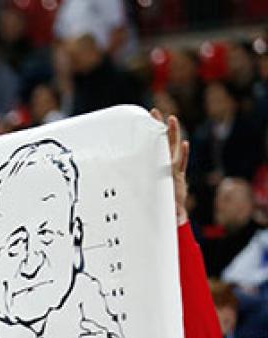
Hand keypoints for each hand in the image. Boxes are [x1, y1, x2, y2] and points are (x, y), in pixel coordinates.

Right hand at [150, 108, 188, 225]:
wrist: (174, 209)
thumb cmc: (171, 209)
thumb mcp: (174, 211)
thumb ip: (178, 215)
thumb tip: (180, 221)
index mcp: (174, 176)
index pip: (179, 162)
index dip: (183, 153)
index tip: (184, 143)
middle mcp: (172, 166)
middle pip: (171, 146)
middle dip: (169, 132)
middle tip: (166, 117)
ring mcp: (168, 163)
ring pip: (166, 143)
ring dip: (163, 129)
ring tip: (158, 115)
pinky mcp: (163, 164)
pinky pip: (160, 149)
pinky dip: (158, 138)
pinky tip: (155, 127)